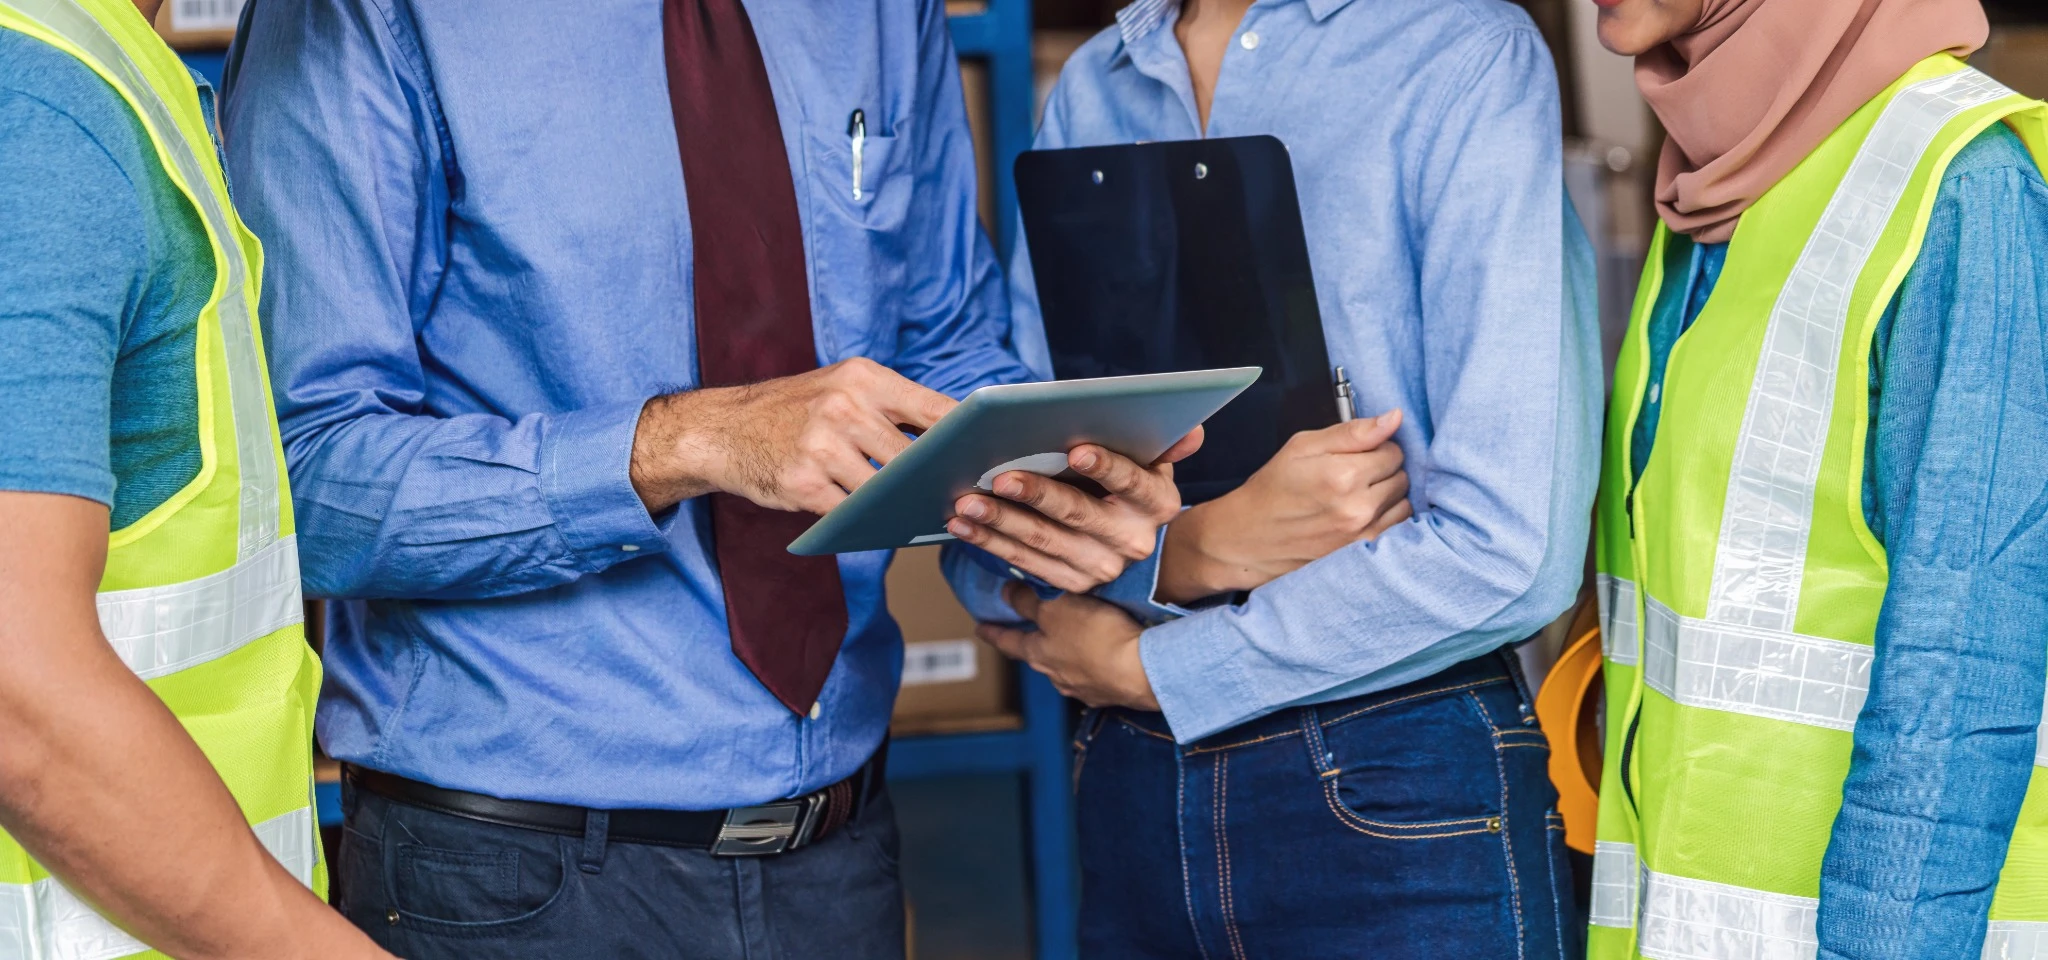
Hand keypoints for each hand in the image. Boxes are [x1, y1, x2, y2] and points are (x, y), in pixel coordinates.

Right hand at [629, 358, 954, 513]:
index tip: (993, 461)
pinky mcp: (803, 484)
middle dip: (941, 482)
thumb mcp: (843, 388)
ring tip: (929, 516)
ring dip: (907, 508)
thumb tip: (957, 442)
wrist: (721, 429)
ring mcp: (822, 446)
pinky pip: (852, 512)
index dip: (970, 440)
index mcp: (865, 378)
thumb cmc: (796, 411)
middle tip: (964, 500)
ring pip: (887, 490)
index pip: (937, 410)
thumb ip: (894, 409)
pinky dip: (870, 521)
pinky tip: (885, 526)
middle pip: (917, 457)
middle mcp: (845, 406)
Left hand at [945, 428, 1202, 593]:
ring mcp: (1101, 567)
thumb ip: (1164, 446)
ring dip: (1000, 523)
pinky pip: (1024, 563)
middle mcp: (1132, 540)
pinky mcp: (1071, 583)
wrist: (1142, 550)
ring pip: (1044, 542)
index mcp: (1156, 503)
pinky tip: (961, 525)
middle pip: (1078, 515)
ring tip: (965, 504)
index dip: (1107, 467)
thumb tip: (1191, 431)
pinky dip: (990, 543)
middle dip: (1036, 496)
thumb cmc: (1134, 488)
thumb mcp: (1154, 466)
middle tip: (998, 479)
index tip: (1077, 449)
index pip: (1132, 482)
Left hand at [978, 582, 1158, 709]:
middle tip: (1028, 633)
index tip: (980, 628)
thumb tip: (1005, 593)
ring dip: (1065, 656)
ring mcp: (1083, 688)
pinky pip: (1094, 677)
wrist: (1142, 672)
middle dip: (1032, 644)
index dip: (994, 632)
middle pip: (1037, 656)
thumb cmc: (1096, 636)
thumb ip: (1029, 602)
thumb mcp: (1057, 609)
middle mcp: (1056, 675)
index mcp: (1039, 654)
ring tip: (1072, 642)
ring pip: (1066, 668)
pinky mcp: (1110, 694)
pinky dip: (1093, 666)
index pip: (1008, 641)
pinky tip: (1102, 658)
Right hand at [1157, 411, 1410, 604]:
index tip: (1356, 454)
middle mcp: (1358, 507)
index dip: (1376, 447)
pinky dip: (1387, 516)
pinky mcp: (1363, 551)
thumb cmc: (1273, 489)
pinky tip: (1362, 513)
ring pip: (1403, 502)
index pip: (1393, 450)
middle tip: (1353, 474)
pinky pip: (1398, 526)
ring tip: (1358, 494)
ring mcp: (1363, 533)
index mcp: (1343, 475)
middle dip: (1383, 470)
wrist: (1250, 537)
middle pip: (1401, 476)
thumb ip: (1352, 432)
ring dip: (1388, 495)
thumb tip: (1394, 418)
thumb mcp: (1303, 447)